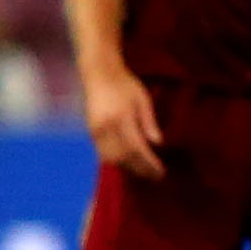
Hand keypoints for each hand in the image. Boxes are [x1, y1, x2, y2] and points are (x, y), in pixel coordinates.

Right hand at [82, 63, 163, 178]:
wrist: (99, 73)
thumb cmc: (125, 84)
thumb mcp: (143, 100)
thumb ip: (149, 122)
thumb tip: (157, 144)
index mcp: (121, 118)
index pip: (136, 148)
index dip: (148, 163)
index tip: (160, 172)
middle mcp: (105, 127)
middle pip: (122, 157)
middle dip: (139, 169)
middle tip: (155, 176)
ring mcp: (94, 130)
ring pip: (110, 158)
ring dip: (127, 167)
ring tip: (144, 171)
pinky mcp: (90, 131)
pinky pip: (102, 153)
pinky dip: (116, 161)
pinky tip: (128, 162)